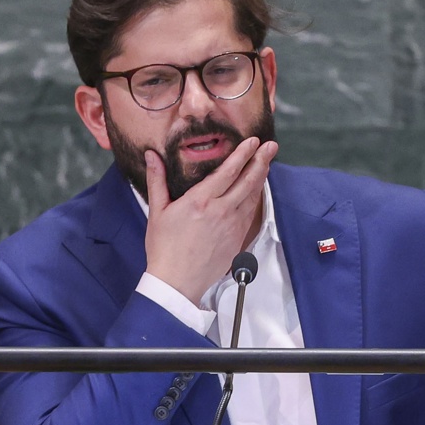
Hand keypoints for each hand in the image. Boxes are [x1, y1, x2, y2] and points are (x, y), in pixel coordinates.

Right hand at [143, 137, 277, 304]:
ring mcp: (232, 226)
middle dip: (261, 160)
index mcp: (200, 202)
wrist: (177, 282)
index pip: (228, 171)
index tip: (252, 142)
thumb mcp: (157, 212)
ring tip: (267, 162)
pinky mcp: (237, 238)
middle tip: (271, 146)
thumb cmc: (165, 250)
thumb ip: (157, 180)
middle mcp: (220, 211)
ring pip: (252, 196)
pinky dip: (256, 197)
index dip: (243, 154)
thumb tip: (153, 156)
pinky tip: (257, 190)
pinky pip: (250, 212)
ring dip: (261, 177)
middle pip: (247, 180)